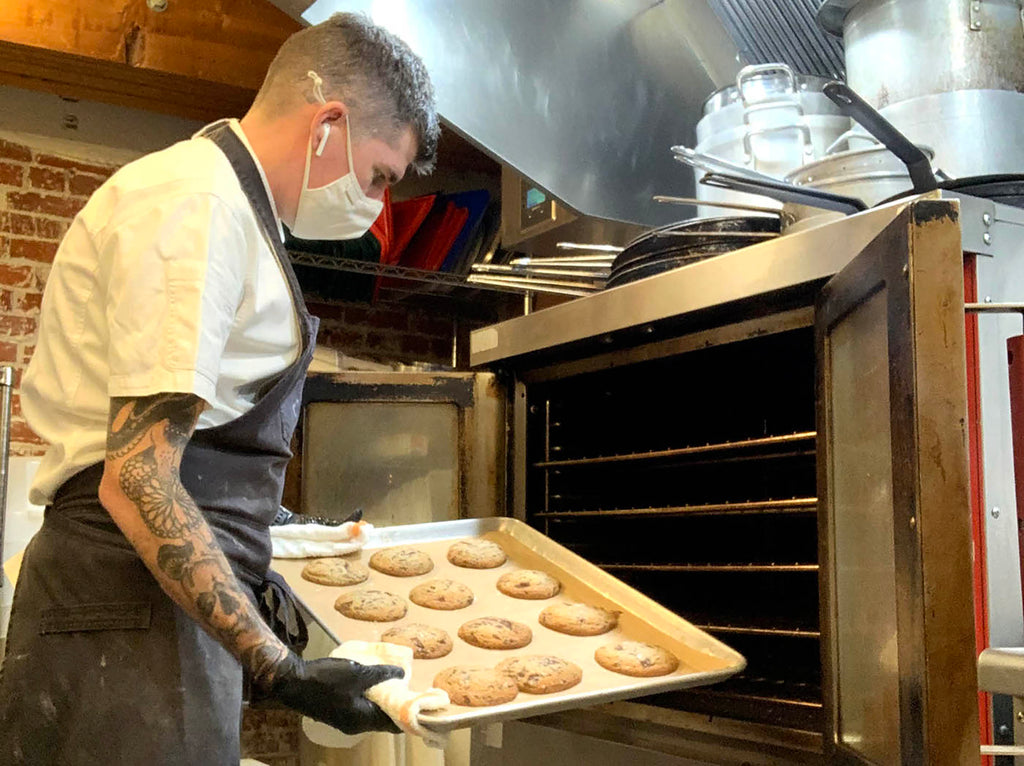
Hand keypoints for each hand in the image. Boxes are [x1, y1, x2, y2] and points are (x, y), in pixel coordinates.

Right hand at [263, 653, 403, 733]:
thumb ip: (381, 674)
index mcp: (362, 720)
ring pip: (372, 714)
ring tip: (394, 682)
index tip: (421, 702)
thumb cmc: (326, 679)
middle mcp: (355, 725)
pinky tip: (373, 683)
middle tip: (409, 687)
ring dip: (383, 701)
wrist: (293, 683)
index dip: (408, 715)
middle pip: (383, 720)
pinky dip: (371, 699)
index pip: (393, 725)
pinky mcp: (338, 713)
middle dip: (397, 706)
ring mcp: (345, 720)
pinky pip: (361, 709)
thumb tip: (402, 672)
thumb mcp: (357, 672)